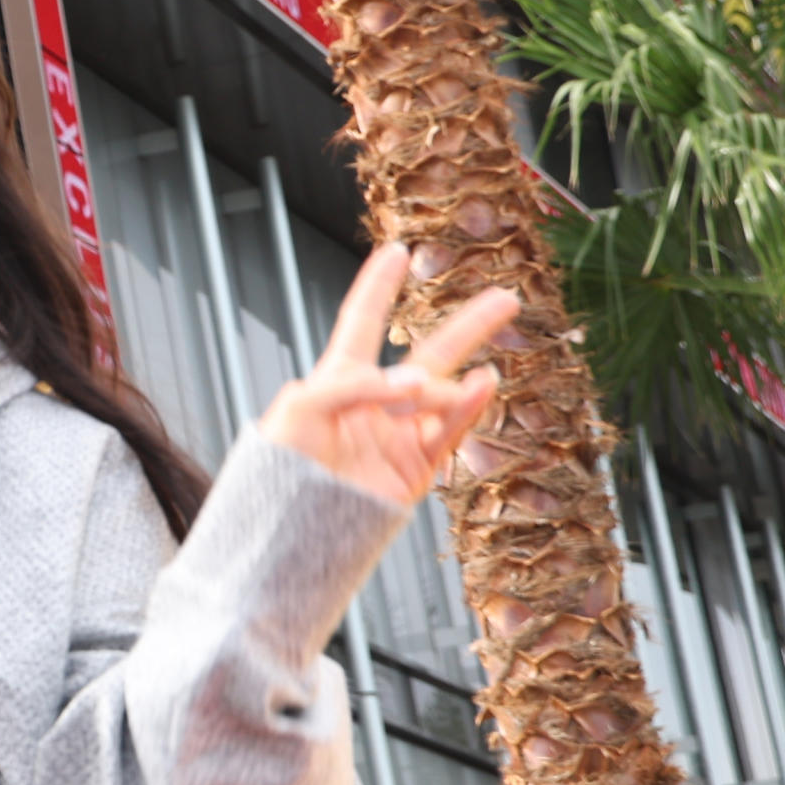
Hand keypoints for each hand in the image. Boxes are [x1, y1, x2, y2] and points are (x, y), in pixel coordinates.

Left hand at [260, 243, 514, 508]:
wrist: (287, 534)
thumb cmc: (277, 470)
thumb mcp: (301, 407)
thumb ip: (354, 384)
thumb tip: (415, 384)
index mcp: (336, 382)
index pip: (361, 322)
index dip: (378, 286)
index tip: (396, 251)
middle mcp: (374, 405)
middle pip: (428, 354)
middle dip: (467, 326)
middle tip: (507, 297)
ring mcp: (398, 437)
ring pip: (446, 395)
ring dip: (467, 377)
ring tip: (485, 372)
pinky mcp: (414, 471)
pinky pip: (448, 434)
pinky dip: (467, 410)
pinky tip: (484, 385)